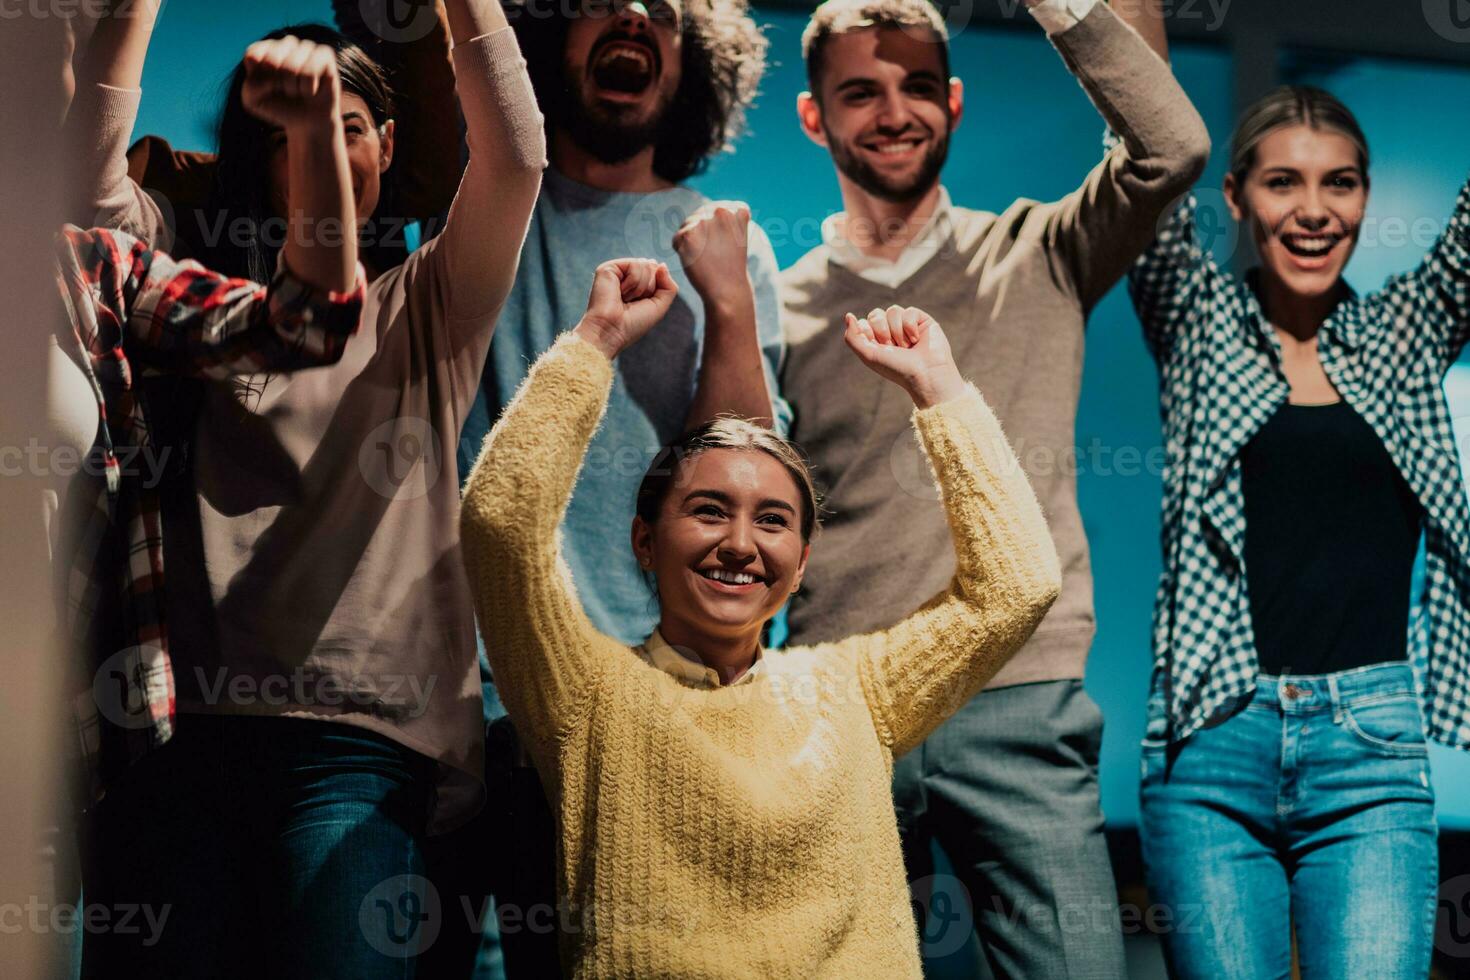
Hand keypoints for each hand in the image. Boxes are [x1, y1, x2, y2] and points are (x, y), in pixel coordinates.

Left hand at [241, 36, 341, 131]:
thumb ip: (251, 85)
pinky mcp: (325, 55)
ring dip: (293, 88)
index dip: (258, 78)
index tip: (266, 88)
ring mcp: (306, 47)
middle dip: (277, 84)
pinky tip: (312, 90)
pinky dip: (308, 87)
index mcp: (265, 49)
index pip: (254, 54)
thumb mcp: (254, 101)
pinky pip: (310, 71)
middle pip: (271, 60)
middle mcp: (285, 44)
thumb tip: (273, 71)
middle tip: (286, 91)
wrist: (309, 123)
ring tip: (299, 91)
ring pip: (291, 67)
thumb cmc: (281, 108)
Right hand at [574, 259, 678, 359]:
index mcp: (638, 284)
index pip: (659, 272)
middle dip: (649, 287)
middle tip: (633, 302)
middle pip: (654, 267)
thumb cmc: (633, 323)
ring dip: (640, 287)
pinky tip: (620, 292)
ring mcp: (618, 271)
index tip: (641, 304)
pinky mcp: (608, 268)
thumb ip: (669, 286)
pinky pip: (635, 264)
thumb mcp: (660, 306)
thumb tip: (662, 265)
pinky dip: (633, 282)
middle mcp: (627, 275)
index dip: (657, 289)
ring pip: (646, 264)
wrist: (610, 331)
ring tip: (625, 298)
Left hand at [672, 202, 750, 309]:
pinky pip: (677, 238)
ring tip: (705, 258)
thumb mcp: (738, 235)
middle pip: (700, 215)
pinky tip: (696, 260)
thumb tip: (705, 210)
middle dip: (701, 233)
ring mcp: (705, 222)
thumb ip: (726, 217)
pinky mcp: (689, 235)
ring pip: (688, 225)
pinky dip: (681, 250)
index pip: (718, 210)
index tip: (726, 245)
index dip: (718, 229)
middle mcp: (722, 211)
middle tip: (712, 255)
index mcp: (738, 210)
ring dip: (691, 241)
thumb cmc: (732, 265)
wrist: (727, 290)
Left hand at [843, 305, 965, 407]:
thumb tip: (848, 315)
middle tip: (892, 347)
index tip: (879, 347)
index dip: (868, 332)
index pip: (864, 322)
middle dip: (882, 330)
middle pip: (876, 314)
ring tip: (906, 346)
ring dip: (897, 330)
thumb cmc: (897, 369)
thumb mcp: (869, 355)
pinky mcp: (922, 320)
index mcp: (876, 340)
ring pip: (893, 310)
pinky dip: (910, 326)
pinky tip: (916, 339)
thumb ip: (852, 337)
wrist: (926, 374)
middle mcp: (890, 331)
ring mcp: (906, 325)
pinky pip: (909, 311)